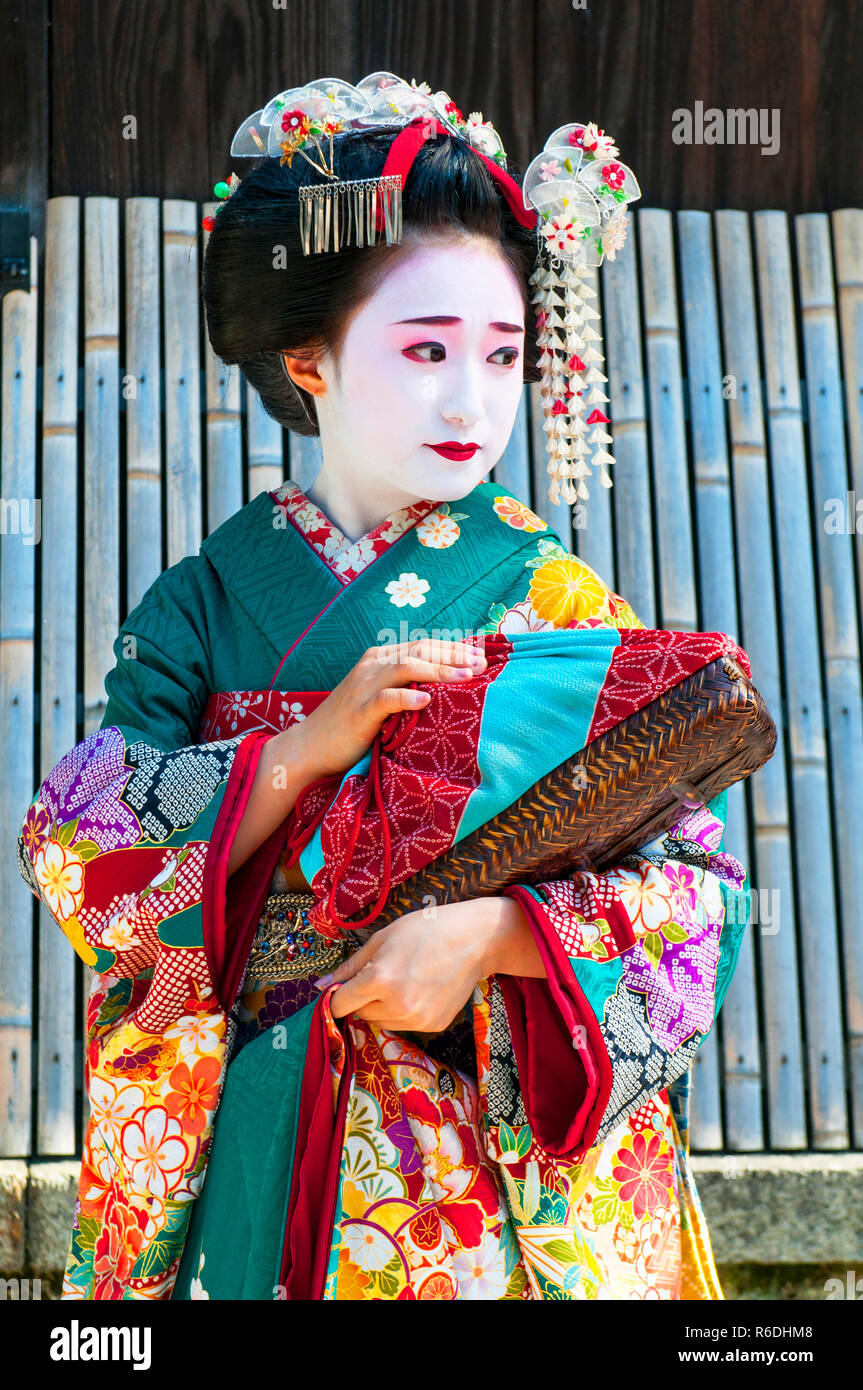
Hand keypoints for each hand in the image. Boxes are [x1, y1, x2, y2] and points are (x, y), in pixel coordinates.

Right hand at [288, 637, 486, 780]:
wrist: (310, 747)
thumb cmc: (350, 726)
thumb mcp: (379, 698)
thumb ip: (404, 687)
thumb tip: (444, 689)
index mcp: (379, 659)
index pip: (423, 645)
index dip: (453, 648)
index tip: (480, 657)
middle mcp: (372, 665)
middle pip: (420, 651)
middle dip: (454, 655)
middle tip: (482, 664)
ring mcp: (364, 686)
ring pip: (407, 668)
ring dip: (440, 670)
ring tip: (467, 677)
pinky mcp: (359, 711)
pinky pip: (386, 699)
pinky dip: (407, 697)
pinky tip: (427, 700)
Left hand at [320, 896, 545, 1031]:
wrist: (473, 940)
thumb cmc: (425, 930)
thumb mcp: (382, 939)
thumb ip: (350, 967)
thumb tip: (321, 986)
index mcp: (380, 980)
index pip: (341, 1003)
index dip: (339, 994)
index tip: (343, 987)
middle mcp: (397, 1005)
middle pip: (361, 1013)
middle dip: (364, 997)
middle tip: (384, 973)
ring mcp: (417, 1019)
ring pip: (382, 1021)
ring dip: (383, 1005)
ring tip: (405, 979)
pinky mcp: (433, 1025)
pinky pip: (405, 1024)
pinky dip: (405, 1010)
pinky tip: (421, 989)